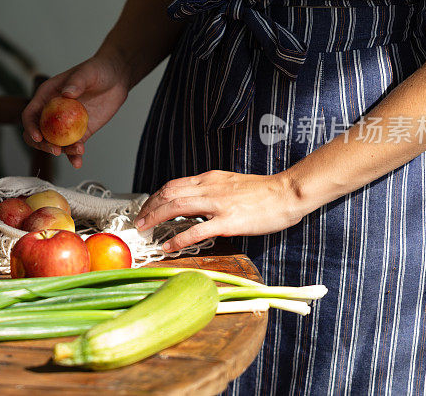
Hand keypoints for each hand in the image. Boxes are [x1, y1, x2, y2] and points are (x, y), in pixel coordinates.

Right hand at [22, 54, 128, 167]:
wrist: (116, 79)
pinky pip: (73, 147)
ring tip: (78, 150)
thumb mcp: (88, 72)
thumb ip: (77, 81)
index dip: (30, 127)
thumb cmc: (98, 70)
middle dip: (43, 145)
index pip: (30, 114)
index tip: (38, 137)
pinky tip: (78, 162)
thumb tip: (66, 93)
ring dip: (63, 151)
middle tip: (56, 150)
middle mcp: (53, 112)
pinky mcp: (80, 132)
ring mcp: (66, 124)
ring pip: (56, 143)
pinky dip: (74, 156)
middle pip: (39, 133)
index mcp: (47, 96)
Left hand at [134, 170, 309, 251]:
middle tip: (138, 222)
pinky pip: (196, 230)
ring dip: (155, 219)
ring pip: (176, 208)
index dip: (155, 198)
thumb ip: (211, 191)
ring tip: (144, 231)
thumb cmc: (263, 192)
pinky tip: (168, 247)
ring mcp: (217, 204)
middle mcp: (208, 188)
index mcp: (209, 179)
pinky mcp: (228, 221)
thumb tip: (195, 201)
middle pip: (168, 194)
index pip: (172, 186)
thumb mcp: (230, 183)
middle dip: (148, 208)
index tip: (146, 208)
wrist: (286, 192)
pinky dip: (178, 239)